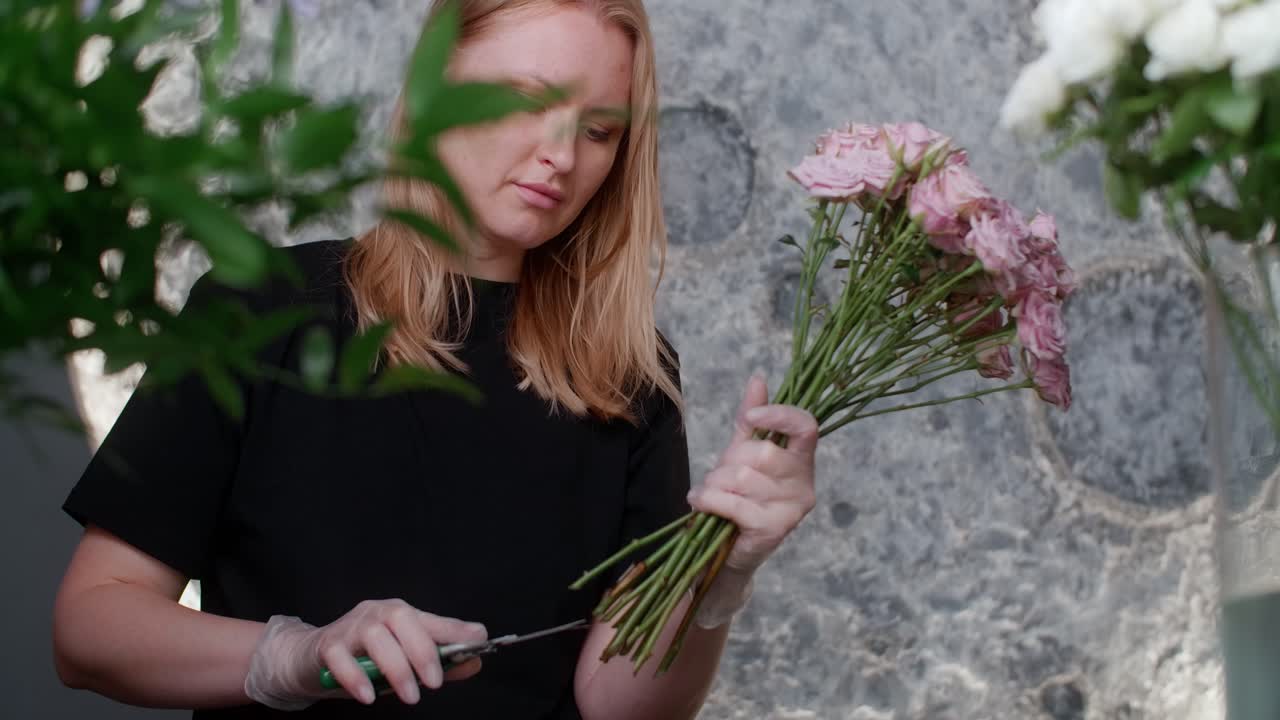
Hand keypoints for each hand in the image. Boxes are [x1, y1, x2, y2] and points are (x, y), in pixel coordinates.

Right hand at [243, 599, 486, 709]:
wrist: (309, 660)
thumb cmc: (362, 660)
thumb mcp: (405, 662)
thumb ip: (439, 662)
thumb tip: (475, 662)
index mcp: (399, 615)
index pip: (430, 618)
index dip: (455, 629)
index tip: (479, 640)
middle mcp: (376, 614)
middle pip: (402, 620)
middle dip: (423, 650)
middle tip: (435, 683)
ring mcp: (350, 628)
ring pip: (376, 638)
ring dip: (396, 668)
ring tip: (410, 696)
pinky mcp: (327, 646)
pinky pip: (341, 658)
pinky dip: (356, 677)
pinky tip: (369, 696)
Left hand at [686, 374, 817, 623]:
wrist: (726, 551)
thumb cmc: (737, 497)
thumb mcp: (742, 453)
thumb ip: (751, 420)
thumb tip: (759, 379)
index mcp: (801, 460)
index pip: (807, 427)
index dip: (779, 415)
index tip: (751, 416)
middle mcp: (805, 483)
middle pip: (762, 452)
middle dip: (729, 460)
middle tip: (719, 475)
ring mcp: (792, 508)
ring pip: (742, 477)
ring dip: (714, 483)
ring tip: (709, 493)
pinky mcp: (773, 529)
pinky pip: (732, 502)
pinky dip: (708, 500)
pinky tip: (701, 503)